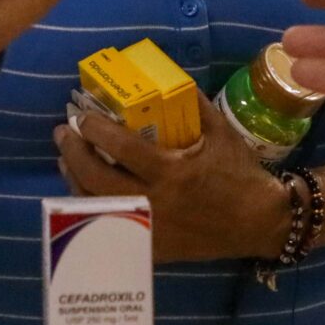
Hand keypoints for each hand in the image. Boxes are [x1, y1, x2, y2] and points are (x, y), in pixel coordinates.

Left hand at [54, 97, 289, 263]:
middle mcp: (155, 202)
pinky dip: (92, 211)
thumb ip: (195, 105)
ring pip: (96, 207)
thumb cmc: (240, 174)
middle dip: (73, 153)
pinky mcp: (152, 247)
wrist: (259, 222)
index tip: (81, 116)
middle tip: (64, 134)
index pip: (121, 148)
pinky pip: (111, 230)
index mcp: (172, 171)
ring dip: (75, 181)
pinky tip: (85, 194)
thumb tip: (171, 78)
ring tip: (67, 161)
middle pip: (97, 178)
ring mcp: (150, 228)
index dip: (95, 130)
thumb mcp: (221, 132)